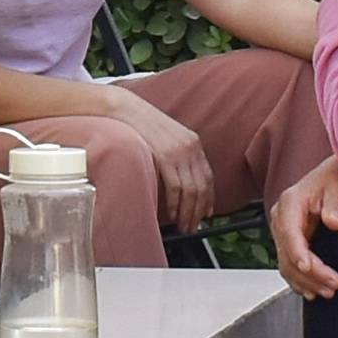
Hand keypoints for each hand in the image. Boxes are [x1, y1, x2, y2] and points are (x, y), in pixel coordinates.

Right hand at [107, 94, 216, 234]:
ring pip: (192, 190)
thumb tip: (181, 179)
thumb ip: (177, 156)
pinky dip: (176, 204)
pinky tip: (173, 213)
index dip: (209, 198)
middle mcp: (191, 147)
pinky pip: (176, 186)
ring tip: (183, 225)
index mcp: (193, 142)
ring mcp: (179, 152)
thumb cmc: (143, 126)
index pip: (208, 176)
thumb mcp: (167, 138)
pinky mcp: (166, 156)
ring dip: (188, 212)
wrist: (128, 110)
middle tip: (193, 226)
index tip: (206, 213)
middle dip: (198, 211)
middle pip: (202, 187)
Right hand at [269, 157, 337, 299]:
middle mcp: (281, 218)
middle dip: (309, 274)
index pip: (289, 233)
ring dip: (305, 282)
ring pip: (286, 265)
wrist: (333, 178)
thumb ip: (336, 204)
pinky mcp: (290, 242)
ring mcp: (283, 232)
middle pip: (287, 254)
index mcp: (289, 203)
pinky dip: (300, 281)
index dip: (297, 253)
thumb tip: (334, 222)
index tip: (310, 268)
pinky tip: (313, 291)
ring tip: (328, 291)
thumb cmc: (335, 180)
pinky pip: (289, 266)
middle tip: (333, 285)